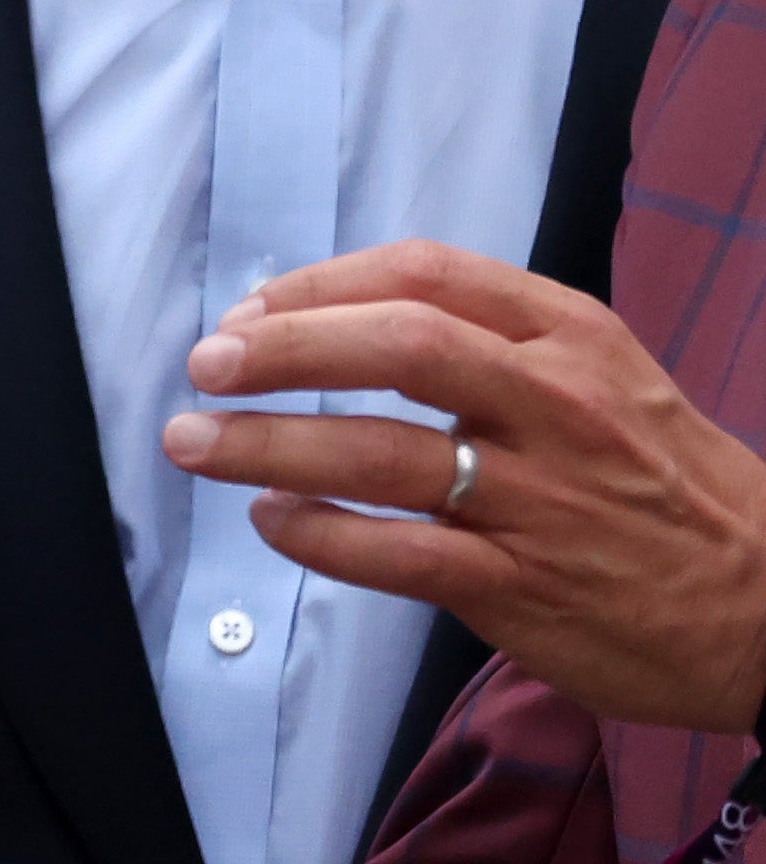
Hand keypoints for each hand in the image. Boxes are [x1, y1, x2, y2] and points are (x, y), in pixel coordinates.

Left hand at [165, 237, 765, 733]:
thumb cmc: (669, 484)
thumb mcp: (603, 377)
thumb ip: (492, 347)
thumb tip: (343, 327)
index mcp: (571, 338)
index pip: (424, 276)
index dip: (319, 285)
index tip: (253, 308)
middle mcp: (554, 406)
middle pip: (394, 347)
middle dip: (281, 349)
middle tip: (206, 364)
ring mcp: (539, 500)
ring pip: (378, 455)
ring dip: (264, 446)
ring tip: (194, 441)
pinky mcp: (523, 586)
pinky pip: (396, 553)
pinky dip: (318, 534)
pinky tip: (274, 520)